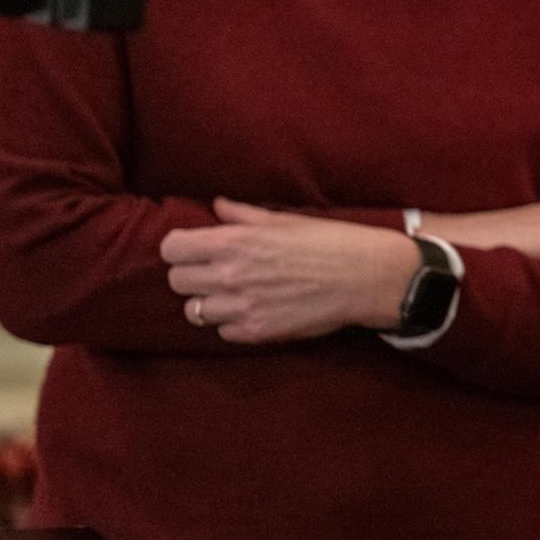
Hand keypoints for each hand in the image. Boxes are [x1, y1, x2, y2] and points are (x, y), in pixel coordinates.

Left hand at [160, 198, 419, 342]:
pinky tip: (252, 308)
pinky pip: (222, 332)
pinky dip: (231, 322)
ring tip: (232, 292)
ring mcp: (243, 308)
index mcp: (235, 241)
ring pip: (195, 310)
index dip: (180, 247)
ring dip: (209, 300)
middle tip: (214, 269)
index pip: (172, 248)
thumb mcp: (285, 219)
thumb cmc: (330, 240)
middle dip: (191, 273)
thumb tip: (217, 206)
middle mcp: (231, 275)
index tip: (193, 247)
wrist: (367, 276)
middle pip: (177, 281)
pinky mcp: (257, 332)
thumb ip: (243, 214)